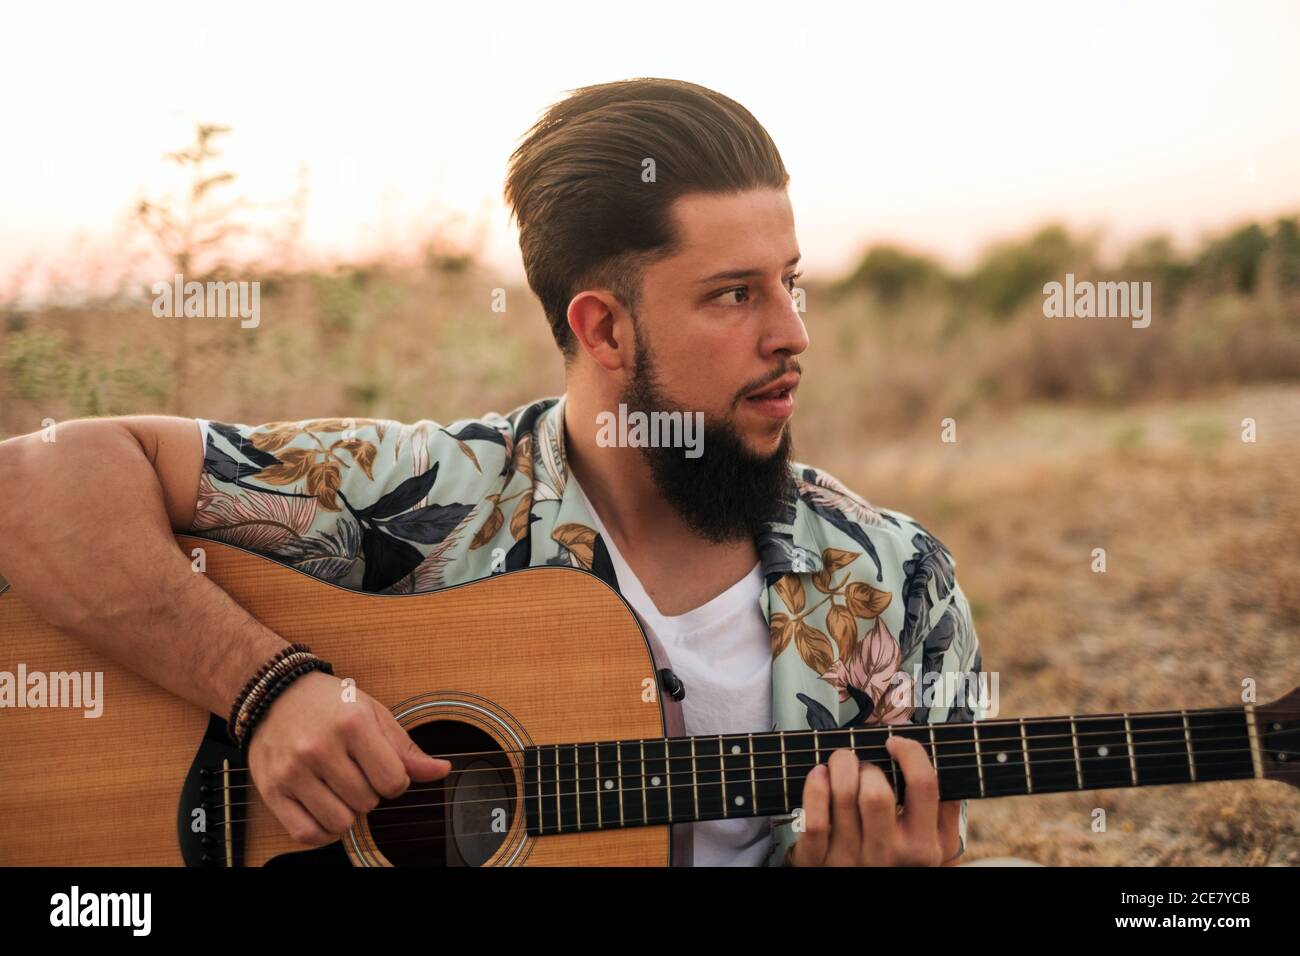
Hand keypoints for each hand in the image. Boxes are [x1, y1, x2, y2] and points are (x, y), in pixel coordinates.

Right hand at [246, 671, 451, 845]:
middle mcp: (319, 748)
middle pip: (367, 803)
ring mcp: (292, 771)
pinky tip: (325, 811)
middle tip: (356, 772)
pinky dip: (322, 831)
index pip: (393, 781)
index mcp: (352, 724)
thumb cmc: (330, 703)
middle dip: (369, 793)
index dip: (396, 780)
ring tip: (339, 789)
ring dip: (347, 813)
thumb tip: (442, 771)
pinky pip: (305, 833)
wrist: (275, 692)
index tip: (383, 769)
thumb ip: (406, 749)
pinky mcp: (271, 790)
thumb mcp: (374, 714)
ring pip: (339, 822)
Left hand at [787, 736, 959, 865]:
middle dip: (866, 765)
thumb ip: (946, 809)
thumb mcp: (938, 845)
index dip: (910, 752)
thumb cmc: (902, 859)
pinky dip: (814, 790)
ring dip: (839, 766)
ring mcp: (852, 859)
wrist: (872, 896)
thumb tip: (944, 763)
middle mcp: (889, 854)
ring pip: (843, 797)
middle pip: (876, 792)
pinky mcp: (819, 862)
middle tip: (862, 764)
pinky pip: (815, 822)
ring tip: (840, 763)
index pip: (923, 785)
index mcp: (922, 845)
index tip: (895, 743)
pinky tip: (819, 774)